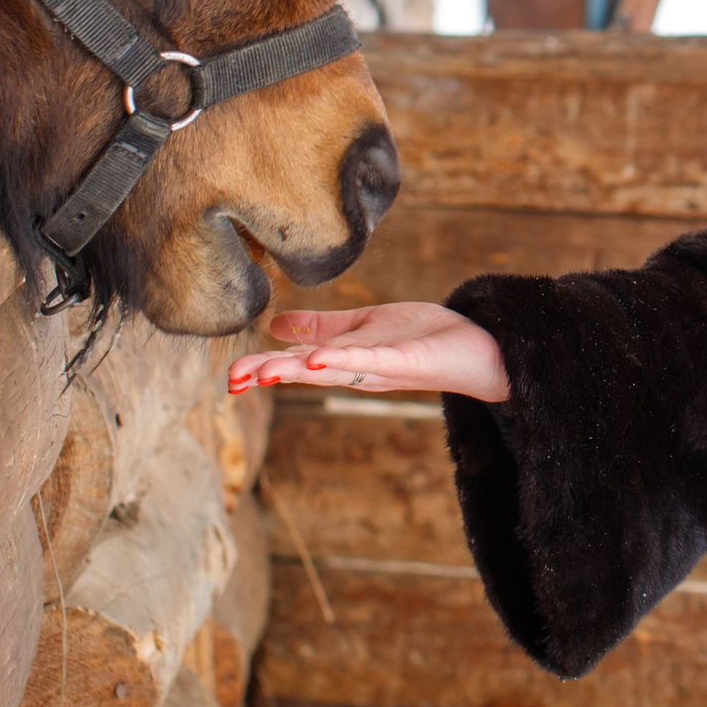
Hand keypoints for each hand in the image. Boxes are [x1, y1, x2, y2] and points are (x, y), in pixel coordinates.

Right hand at [227, 302, 510, 401]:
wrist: (477, 345)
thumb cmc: (423, 336)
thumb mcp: (364, 326)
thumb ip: (323, 326)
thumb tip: (275, 324)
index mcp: (343, 359)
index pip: (296, 361)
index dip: (263, 368)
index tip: (229, 378)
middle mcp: (356, 369)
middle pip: (305, 371)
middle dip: (268, 375)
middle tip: (232, 382)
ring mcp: (378, 368)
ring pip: (331, 370)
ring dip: (297, 371)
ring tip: (263, 372)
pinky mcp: (402, 362)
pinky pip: (369, 362)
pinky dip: (343, 361)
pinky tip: (319, 361)